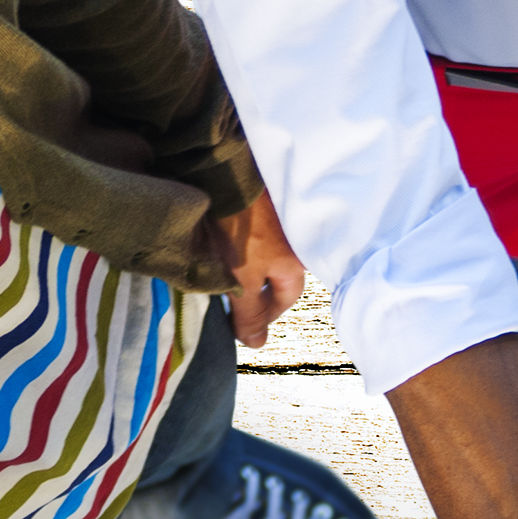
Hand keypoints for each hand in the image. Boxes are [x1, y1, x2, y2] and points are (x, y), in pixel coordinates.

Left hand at [204, 189, 309, 344]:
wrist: (229, 172)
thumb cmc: (240, 230)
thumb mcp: (242, 279)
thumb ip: (249, 313)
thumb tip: (257, 345)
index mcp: (294, 264)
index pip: (285, 298)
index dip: (265, 314)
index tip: (245, 322)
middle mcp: (294, 242)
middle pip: (277, 275)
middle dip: (257, 289)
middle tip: (232, 297)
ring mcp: (280, 218)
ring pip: (267, 252)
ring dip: (248, 263)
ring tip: (223, 269)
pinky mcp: (263, 200)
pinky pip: (257, 230)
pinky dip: (243, 239)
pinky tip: (225, 239)